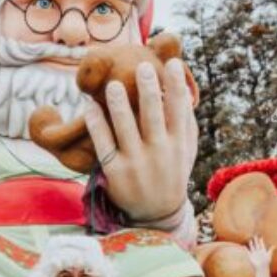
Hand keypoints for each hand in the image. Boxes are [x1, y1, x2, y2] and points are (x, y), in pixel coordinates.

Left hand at [84, 57, 196, 221]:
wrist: (156, 213)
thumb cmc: (171, 173)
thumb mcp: (186, 151)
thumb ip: (186, 122)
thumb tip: (184, 88)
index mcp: (178, 144)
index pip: (179, 110)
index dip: (175, 85)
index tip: (171, 63)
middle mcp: (159, 152)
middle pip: (153, 115)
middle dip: (148, 89)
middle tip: (142, 66)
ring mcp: (136, 163)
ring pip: (125, 127)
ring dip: (118, 104)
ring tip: (112, 84)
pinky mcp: (115, 173)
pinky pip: (103, 144)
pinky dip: (96, 124)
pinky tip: (90, 107)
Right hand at [247, 237, 272, 269]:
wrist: (261, 268)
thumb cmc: (266, 262)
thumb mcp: (269, 254)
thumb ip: (271, 250)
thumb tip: (275, 245)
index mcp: (263, 251)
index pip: (261, 244)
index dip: (261, 241)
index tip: (260, 237)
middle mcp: (258, 252)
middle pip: (256, 245)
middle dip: (255, 240)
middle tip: (254, 235)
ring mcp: (254, 254)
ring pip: (252, 247)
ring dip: (251, 244)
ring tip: (250, 240)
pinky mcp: (250, 256)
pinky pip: (248, 251)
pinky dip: (246, 249)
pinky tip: (244, 246)